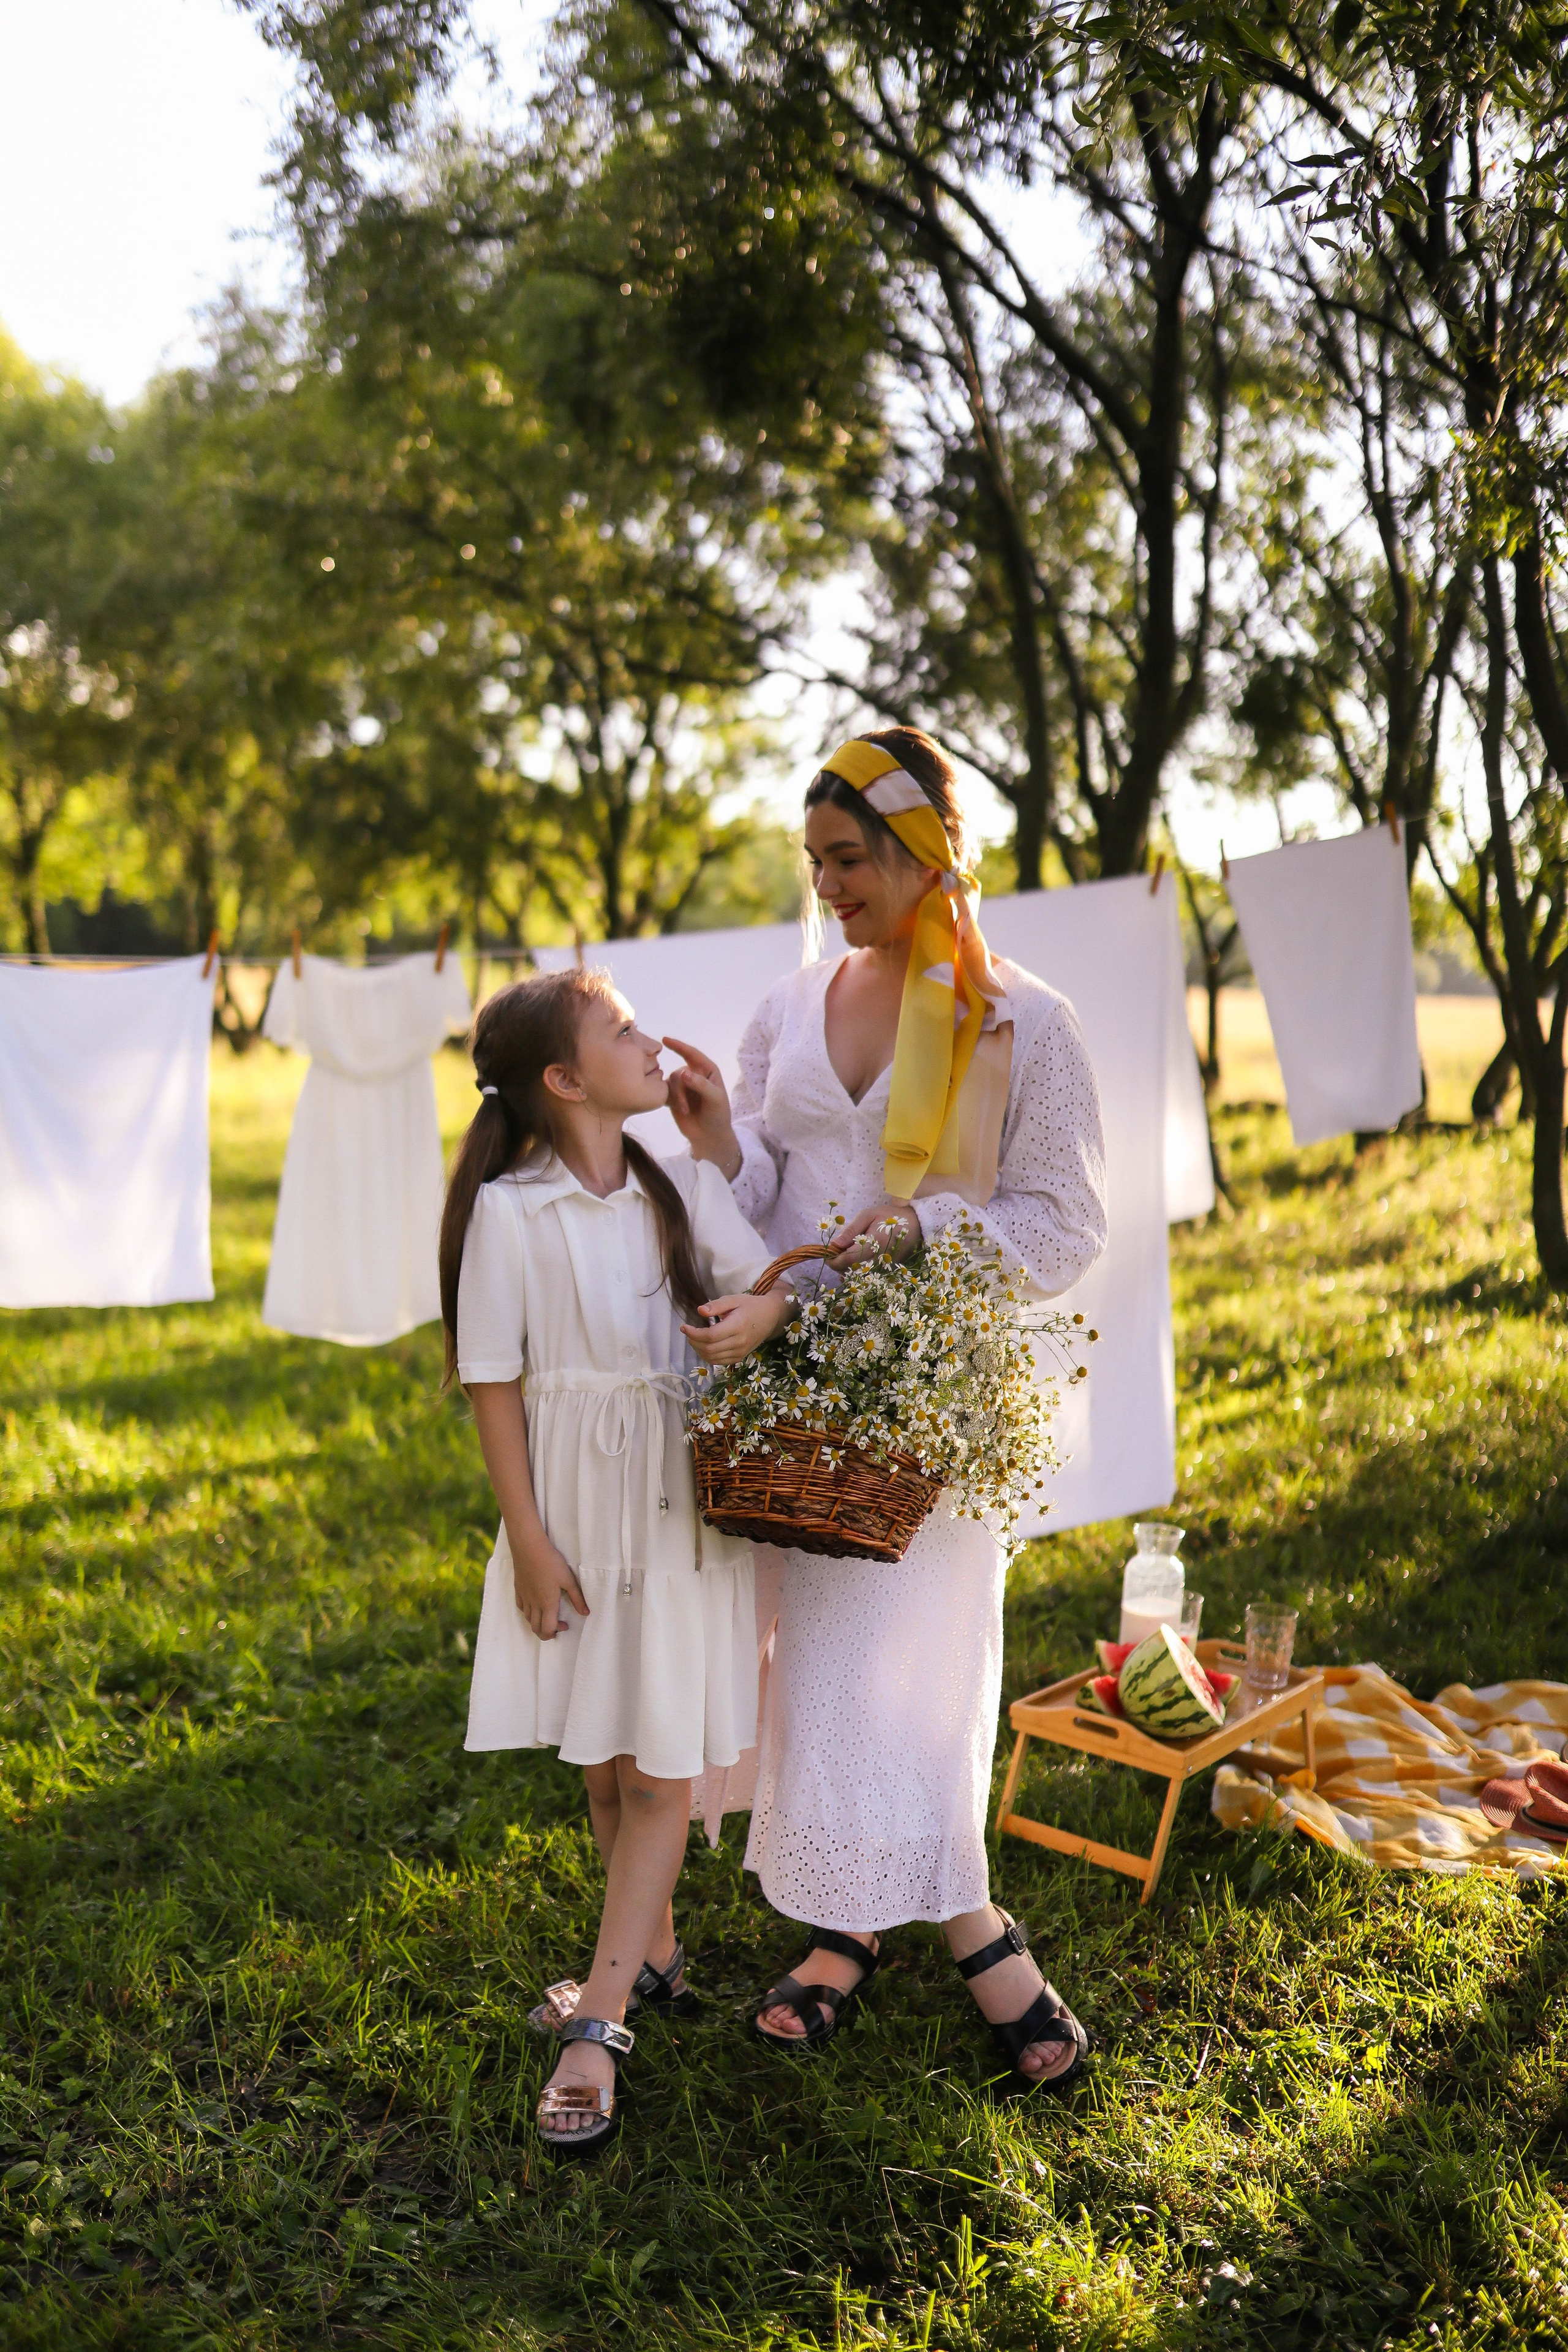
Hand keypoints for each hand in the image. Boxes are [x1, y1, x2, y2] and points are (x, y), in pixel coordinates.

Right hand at [512, 1534, 589, 1641]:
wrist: (529, 1548)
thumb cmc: (551, 1562)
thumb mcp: (568, 1580)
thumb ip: (577, 1598)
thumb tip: (585, 1613)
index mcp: (547, 1604)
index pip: (547, 1629)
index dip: (556, 1632)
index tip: (565, 1624)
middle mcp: (533, 1604)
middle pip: (535, 1629)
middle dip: (546, 1633)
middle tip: (557, 1626)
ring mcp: (524, 1597)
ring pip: (528, 1619)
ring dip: (538, 1622)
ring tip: (547, 1615)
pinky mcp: (518, 1589)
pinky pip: (521, 1608)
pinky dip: (528, 1612)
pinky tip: (535, 1605)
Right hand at [663, 1037, 741, 1177]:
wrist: (709, 1136)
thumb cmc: (717, 1115)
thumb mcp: (715, 1099)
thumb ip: (701, 1085)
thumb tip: (683, 1072)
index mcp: (707, 1070)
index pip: (692, 1054)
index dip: (679, 1046)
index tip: (665, 1040)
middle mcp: (694, 1074)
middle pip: (678, 1073)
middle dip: (680, 1090)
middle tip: (686, 1107)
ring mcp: (683, 1086)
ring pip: (670, 1083)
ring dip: (676, 1098)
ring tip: (685, 1110)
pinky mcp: (673, 1097)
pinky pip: (664, 1092)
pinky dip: (670, 1101)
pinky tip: (678, 1110)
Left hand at [681, 1287, 793, 1364]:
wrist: (770, 1317)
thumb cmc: (750, 1306)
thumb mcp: (733, 1299)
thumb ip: (716, 1305)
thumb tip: (700, 1311)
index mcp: (737, 1326)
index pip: (710, 1336)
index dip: (693, 1333)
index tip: (684, 1327)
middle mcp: (739, 1342)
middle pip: (709, 1349)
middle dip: (693, 1341)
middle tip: (689, 1332)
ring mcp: (740, 1352)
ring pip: (712, 1358)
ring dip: (698, 1350)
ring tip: (694, 1339)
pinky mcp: (740, 1357)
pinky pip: (719, 1362)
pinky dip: (707, 1356)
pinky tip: (703, 1347)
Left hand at [828, 1202, 921, 1268]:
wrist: (917, 1225)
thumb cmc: (891, 1217)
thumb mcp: (869, 1215)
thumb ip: (851, 1230)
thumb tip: (835, 1244)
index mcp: (873, 1244)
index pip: (847, 1260)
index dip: (833, 1259)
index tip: (826, 1254)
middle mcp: (879, 1260)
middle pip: (850, 1271)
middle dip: (838, 1264)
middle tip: (836, 1252)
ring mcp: (884, 1267)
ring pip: (858, 1275)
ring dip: (847, 1268)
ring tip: (846, 1254)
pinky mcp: (888, 1271)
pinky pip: (868, 1275)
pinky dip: (858, 1270)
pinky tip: (856, 1260)